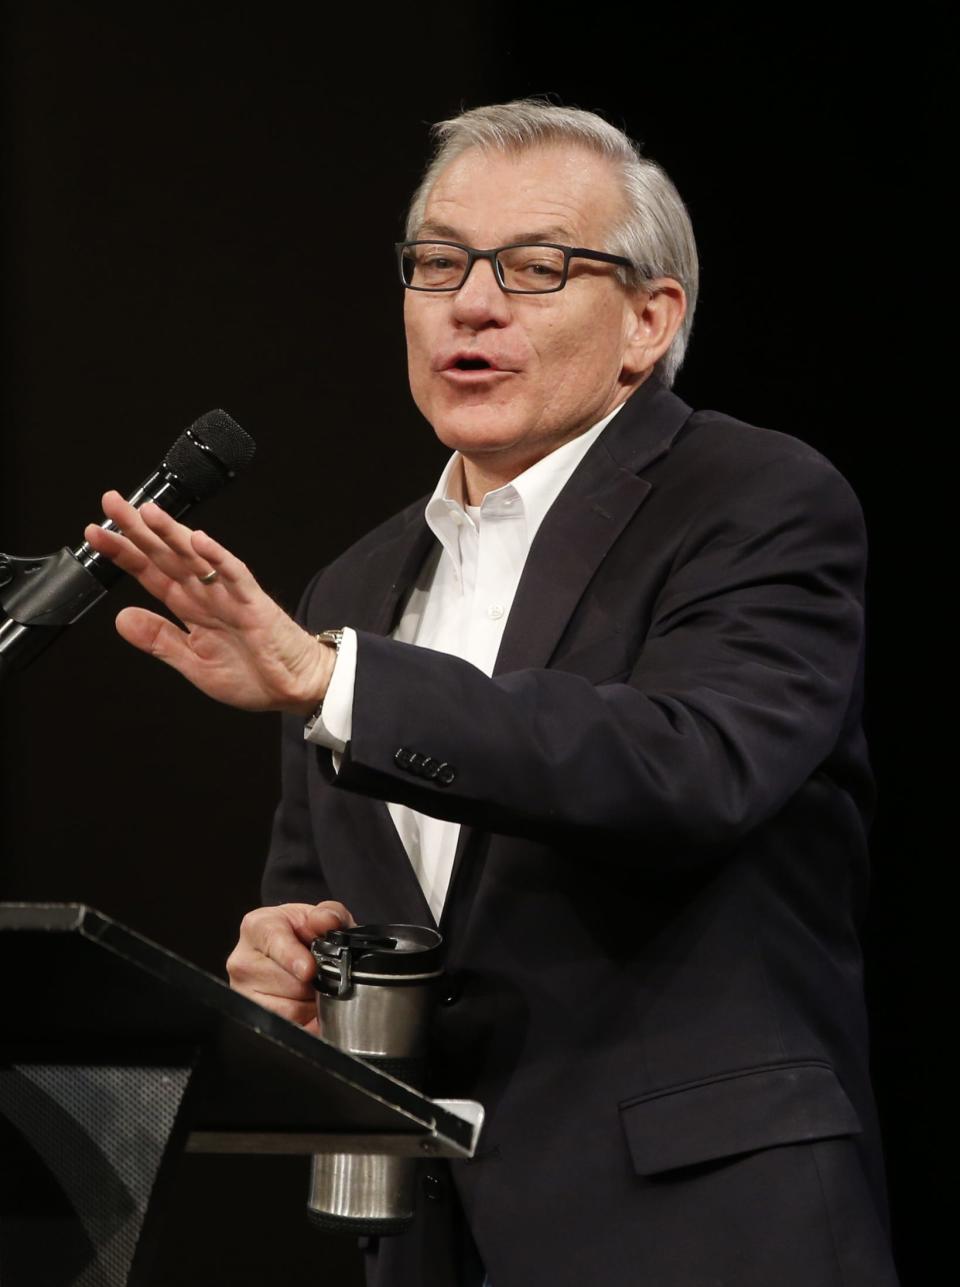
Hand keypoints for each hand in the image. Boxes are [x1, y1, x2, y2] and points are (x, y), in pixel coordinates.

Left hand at [83, 493, 333, 713]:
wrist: (295, 688)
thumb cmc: (254, 675)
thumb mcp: (194, 663)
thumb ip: (160, 640)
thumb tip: (120, 618)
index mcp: (191, 608)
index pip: (150, 573)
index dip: (123, 553)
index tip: (95, 534)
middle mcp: (207, 594)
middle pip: (166, 555)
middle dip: (138, 529)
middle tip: (112, 501)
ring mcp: (230, 595)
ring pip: (196, 557)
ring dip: (172, 534)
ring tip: (146, 512)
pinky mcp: (254, 603)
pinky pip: (234, 575)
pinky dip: (217, 557)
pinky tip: (199, 541)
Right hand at [226, 901, 355, 1033]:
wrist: (291, 949)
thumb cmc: (301, 933)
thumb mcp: (319, 916)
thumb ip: (329, 914)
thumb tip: (328, 922)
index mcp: (257, 926)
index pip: (273, 941)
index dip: (293, 957)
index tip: (308, 970)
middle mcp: (243, 959)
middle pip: (287, 982)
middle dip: (314, 982)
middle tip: (324, 975)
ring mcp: (243, 990)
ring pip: (288, 1009)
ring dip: (311, 1003)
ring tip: (314, 988)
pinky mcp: (251, 1015)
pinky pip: (289, 1026)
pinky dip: (306, 1020)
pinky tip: (308, 1004)